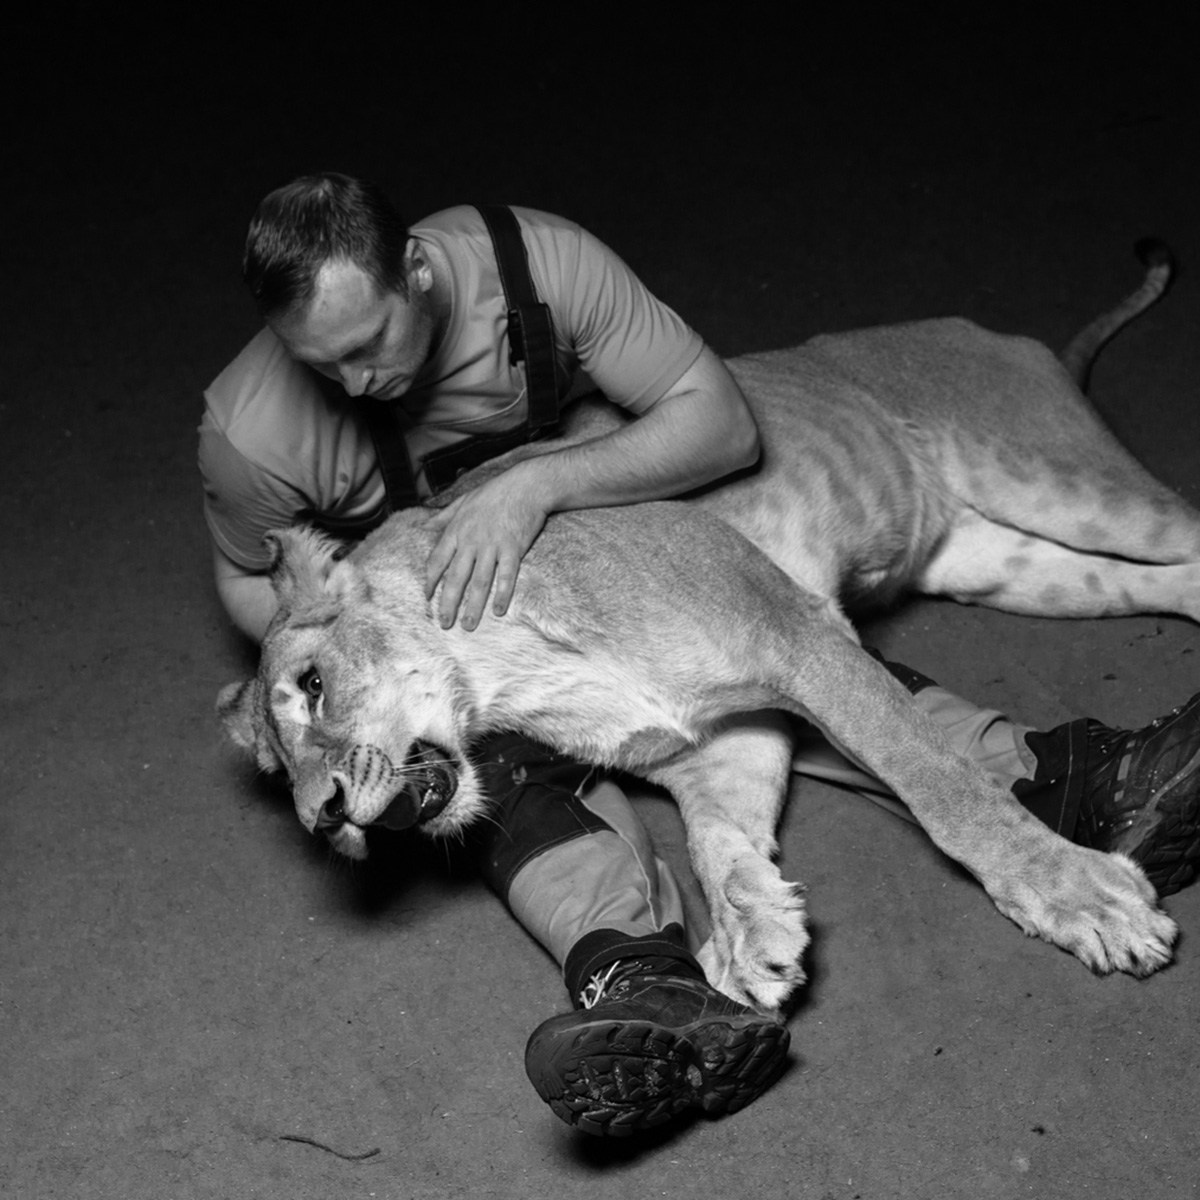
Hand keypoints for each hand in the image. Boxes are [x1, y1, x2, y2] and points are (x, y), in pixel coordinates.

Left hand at [423, 467, 548, 630]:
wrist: (527, 485)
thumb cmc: (495, 492)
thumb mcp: (463, 500)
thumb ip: (443, 516)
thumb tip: (423, 525)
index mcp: (456, 530)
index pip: (437, 561)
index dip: (431, 582)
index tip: (427, 598)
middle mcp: (471, 540)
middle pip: (455, 578)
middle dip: (448, 603)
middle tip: (444, 624)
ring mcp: (492, 545)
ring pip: (479, 582)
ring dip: (473, 606)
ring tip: (468, 626)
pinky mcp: (513, 548)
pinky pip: (506, 576)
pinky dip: (502, 594)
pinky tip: (498, 611)